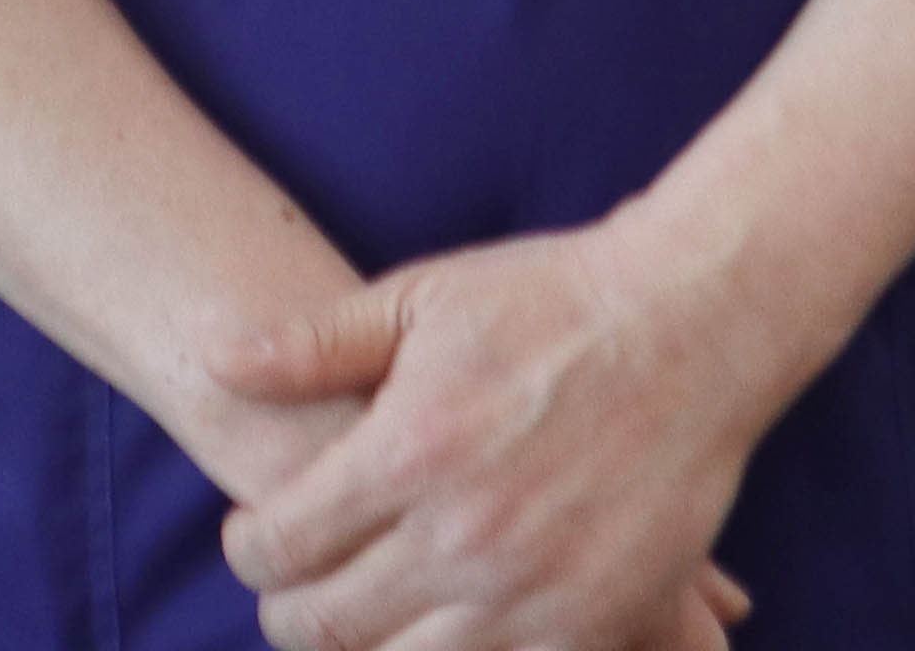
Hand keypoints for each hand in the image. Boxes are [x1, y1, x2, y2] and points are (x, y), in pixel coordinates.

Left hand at [207, 226, 776, 650]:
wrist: (697, 321)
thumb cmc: (554, 298)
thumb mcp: (424, 298)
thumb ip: (316, 344)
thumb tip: (218, 361)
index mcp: (409, 452)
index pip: (277, 547)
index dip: (248, 548)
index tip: (258, 536)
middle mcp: (463, 534)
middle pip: (326, 625)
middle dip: (290, 613)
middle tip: (296, 593)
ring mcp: (532, 588)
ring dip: (370, 646)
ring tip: (365, 617)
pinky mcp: (594, 618)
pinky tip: (446, 626)